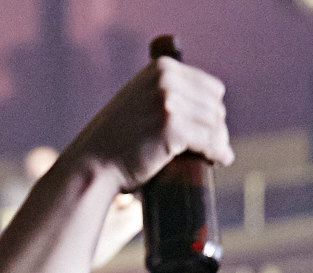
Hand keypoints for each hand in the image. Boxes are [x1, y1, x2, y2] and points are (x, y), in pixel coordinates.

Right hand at [66, 56, 232, 191]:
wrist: (91, 165)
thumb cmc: (113, 141)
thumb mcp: (137, 101)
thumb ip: (163, 92)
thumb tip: (203, 105)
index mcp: (161, 68)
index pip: (209, 87)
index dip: (212, 111)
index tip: (211, 128)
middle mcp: (167, 80)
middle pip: (214, 105)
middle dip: (216, 127)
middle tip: (212, 146)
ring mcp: (169, 103)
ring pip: (214, 124)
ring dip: (218, 141)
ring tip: (214, 154)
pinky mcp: (173, 128)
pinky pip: (210, 141)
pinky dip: (218, 152)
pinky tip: (220, 159)